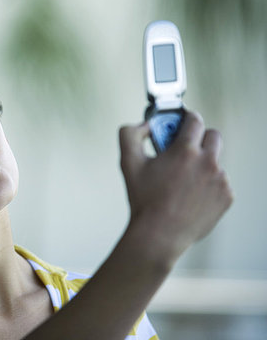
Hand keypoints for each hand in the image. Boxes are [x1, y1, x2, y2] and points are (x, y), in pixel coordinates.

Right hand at [119, 111, 233, 264]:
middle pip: (213, 136)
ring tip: (181, 181)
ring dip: (201, 165)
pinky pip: (219, 183)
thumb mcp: (127, 163)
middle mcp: (208, 163)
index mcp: (185, 151)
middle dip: (199, 139)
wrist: (159, 234)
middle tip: (183, 150)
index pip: (195, 120)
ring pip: (215, 162)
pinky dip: (207, 186)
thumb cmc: (144, 201)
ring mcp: (220, 181)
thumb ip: (130, 134)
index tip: (180, 125)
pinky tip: (189, 196)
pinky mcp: (225, 197)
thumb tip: (144, 126)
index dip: (186, 119)